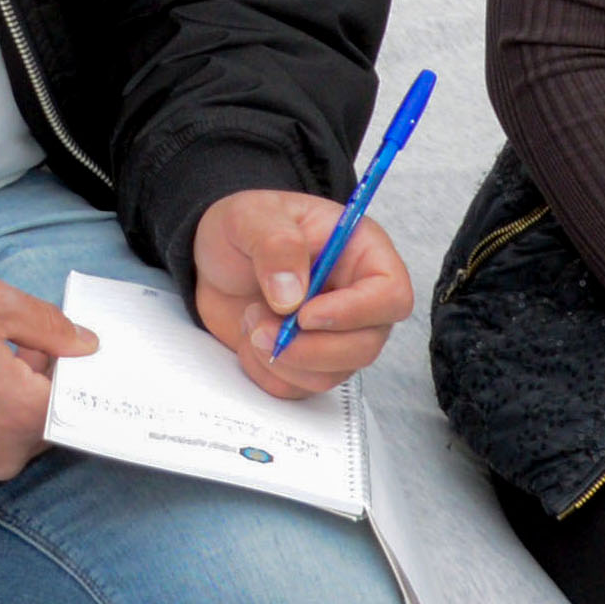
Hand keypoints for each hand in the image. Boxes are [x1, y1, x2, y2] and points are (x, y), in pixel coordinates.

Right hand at [0, 272, 90, 490]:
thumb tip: (86, 345)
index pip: (73, 402)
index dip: (63, 371)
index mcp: (23, 414)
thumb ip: (50, 325)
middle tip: (2, 352)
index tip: (45, 350)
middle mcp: (1, 456)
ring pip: (4, 443)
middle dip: (31, 391)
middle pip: (40, 425)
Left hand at [186, 190, 412, 392]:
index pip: (391, 295)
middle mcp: (357, 299)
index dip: (356, 312)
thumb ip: (276, 245)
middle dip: (311, 348)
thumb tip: (292, 296)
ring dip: (283, 358)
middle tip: (264, 327)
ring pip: (332, 373)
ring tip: (251, 320)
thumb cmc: (244, 228)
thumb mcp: (250, 215)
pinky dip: (266, 371)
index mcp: (361, 253)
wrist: (213, 261)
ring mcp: (335, 335)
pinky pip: (298, 388)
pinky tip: (249, 338)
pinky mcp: (307, 361)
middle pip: (366, 345)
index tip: (306, 315)